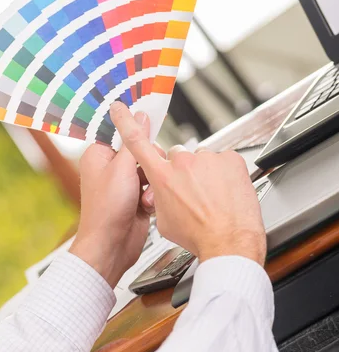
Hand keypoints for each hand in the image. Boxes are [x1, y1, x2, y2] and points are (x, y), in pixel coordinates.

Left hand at [70, 112, 163, 286]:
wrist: (111, 246)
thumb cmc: (106, 211)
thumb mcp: (122, 168)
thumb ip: (134, 141)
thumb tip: (139, 117)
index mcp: (99, 154)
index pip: (121, 131)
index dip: (136, 131)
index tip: (150, 126)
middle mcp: (110, 168)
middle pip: (141, 150)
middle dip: (149, 163)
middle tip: (145, 173)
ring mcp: (124, 184)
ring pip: (150, 169)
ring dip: (153, 182)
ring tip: (145, 195)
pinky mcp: (136, 198)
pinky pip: (153, 187)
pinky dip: (154, 196)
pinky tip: (148, 206)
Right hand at [110, 102, 265, 265]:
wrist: (229, 242)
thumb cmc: (199, 236)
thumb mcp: (164, 222)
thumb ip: (159, 200)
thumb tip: (160, 195)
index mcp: (162, 177)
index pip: (137, 143)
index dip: (126, 123)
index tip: (121, 109)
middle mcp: (183, 164)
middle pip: (177, 157)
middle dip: (183, 171)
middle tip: (194, 193)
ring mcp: (207, 159)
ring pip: (203, 161)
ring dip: (206, 174)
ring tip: (214, 197)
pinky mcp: (230, 159)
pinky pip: (224, 162)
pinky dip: (226, 174)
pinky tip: (227, 192)